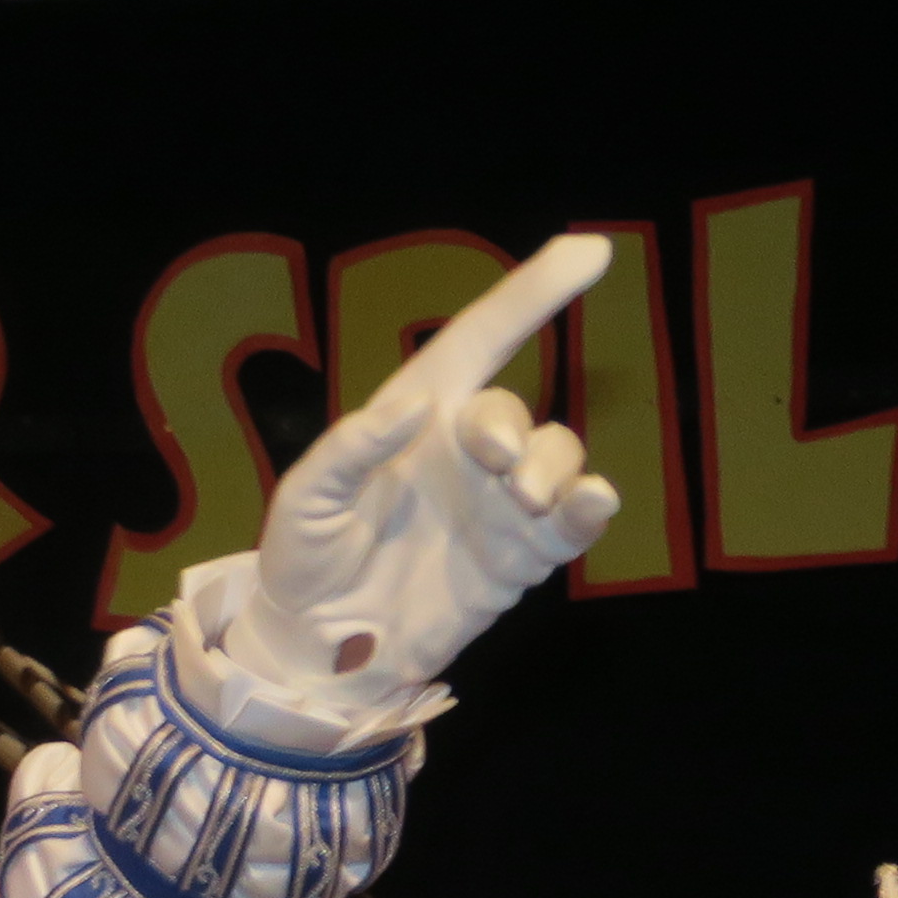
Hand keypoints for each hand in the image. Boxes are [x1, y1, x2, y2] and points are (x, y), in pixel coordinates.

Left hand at [227, 232, 624, 696]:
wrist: (318, 647)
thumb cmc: (306, 559)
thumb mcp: (304, 502)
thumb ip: (347, 450)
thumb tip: (411, 409)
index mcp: (415, 419)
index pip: (480, 340)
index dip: (531, 294)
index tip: (589, 250)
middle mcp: (466, 452)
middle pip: (511, 413)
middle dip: (509, 429)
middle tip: (491, 461)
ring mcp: (500, 502)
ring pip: (556, 457)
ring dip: (551, 467)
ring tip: (521, 499)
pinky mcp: (524, 554)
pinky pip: (576, 519)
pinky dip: (592, 506)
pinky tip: (592, 501)